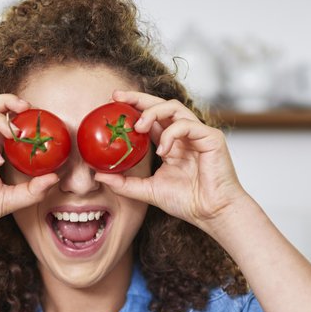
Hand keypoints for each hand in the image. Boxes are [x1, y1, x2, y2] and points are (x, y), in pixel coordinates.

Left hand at [94, 91, 249, 232]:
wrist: (211, 213)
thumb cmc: (188, 202)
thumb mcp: (148, 191)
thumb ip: (124, 183)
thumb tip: (98, 175)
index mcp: (171, 143)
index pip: (151, 118)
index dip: (133, 107)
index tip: (112, 102)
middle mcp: (184, 135)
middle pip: (160, 105)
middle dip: (138, 98)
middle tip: (117, 98)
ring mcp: (198, 134)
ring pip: (174, 108)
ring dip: (153, 113)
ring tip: (138, 127)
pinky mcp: (211, 137)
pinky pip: (187, 125)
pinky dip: (171, 134)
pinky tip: (164, 150)